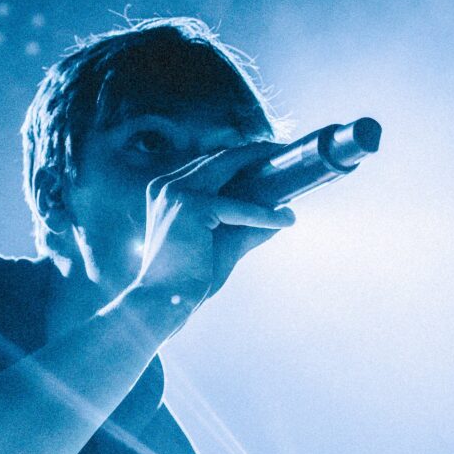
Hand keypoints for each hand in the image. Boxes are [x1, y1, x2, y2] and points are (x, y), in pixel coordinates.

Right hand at [132, 141, 294, 307]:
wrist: (163, 301)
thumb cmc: (188, 277)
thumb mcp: (224, 244)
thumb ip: (249, 227)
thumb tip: (282, 214)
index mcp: (168, 190)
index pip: (209, 164)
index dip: (240, 157)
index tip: (267, 158)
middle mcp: (168, 185)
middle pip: (220, 158)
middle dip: (254, 152)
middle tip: (283, 154)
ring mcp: (176, 193)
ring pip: (229, 169)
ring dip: (261, 167)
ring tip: (290, 173)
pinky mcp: (191, 207)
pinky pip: (237, 207)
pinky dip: (264, 213)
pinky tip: (285, 219)